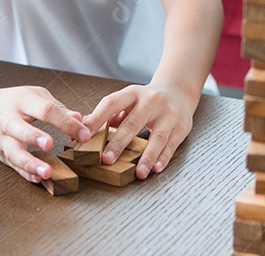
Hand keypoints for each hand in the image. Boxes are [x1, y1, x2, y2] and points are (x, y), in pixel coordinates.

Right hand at [0, 85, 90, 183]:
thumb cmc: (11, 101)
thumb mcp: (33, 95)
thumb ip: (56, 107)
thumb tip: (79, 118)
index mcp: (23, 101)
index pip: (45, 110)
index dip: (65, 122)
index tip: (84, 134)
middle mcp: (9, 120)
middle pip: (20, 128)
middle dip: (34, 136)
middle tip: (50, 144)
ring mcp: (2, 138)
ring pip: (13, 152)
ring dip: (29, 162)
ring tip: (46, 172)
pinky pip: (12, 165)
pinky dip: (24, 173)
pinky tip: (37, 179)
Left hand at [81, 81, 197, 179]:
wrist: (178, 91)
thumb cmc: (147, 100)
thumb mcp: (129, 100)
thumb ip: (112, 114)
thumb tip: (88, 132)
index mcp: (133, 93)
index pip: (111, 103)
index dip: (97, 118)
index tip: (84, 135)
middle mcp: (151, 101)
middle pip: (133, 122)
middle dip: (119, 142)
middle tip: (106, 159)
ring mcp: (168, 114)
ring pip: (157, 137)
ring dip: (147, 156)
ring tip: (138, 173)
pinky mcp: (181, 127)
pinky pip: (172, 144)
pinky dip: (163, 157)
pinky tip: (156, 168)